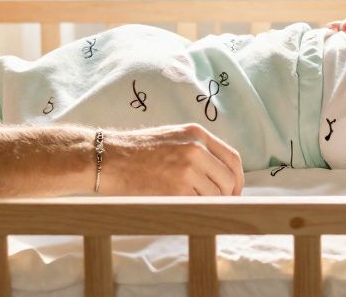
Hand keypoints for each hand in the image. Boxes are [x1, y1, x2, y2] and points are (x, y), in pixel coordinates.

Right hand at [99, 123, 243, 195]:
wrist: (107, 158)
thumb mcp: (171, 138)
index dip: (238, 179)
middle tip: (218, 207)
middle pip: (228, 180)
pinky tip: (183, 209)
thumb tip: (219, 176)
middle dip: (227, 197)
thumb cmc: (135, 151)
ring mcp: (187, 169)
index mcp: (196, 133)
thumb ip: (196, 150)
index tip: (234, 192)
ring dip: (209, 205)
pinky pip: (198, 205)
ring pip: (215, 196)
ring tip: (193, 206)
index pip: (232, 158)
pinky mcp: (176, 189)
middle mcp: (196, 148)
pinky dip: (195, 211)